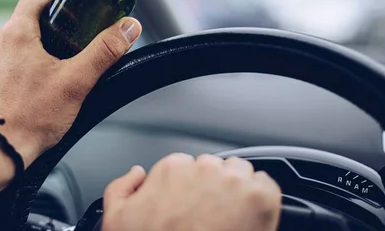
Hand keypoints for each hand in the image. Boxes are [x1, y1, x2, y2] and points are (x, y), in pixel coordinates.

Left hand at [0, 0, 141, 166]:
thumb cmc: (32, 117)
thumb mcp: (77, 81)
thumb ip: (105, 51)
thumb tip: (127, 28)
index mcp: (16, 34)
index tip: (70, 13)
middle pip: (24, 23)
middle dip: (47, 32)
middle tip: (68, 49)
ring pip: (11, 47)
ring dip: (29, 54)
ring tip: (50, 75)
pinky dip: (14, 75)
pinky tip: (29, 93)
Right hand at [103, 154, 281, 230]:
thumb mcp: (116, 219)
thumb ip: (120, 188)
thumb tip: (137, 173)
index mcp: (172, 169)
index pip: (187, 165)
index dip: (190, 187)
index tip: (191, 205)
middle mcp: (204, 169)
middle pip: (216, 167)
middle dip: (214, 186)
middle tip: (211, 214)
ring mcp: (235, 182)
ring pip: (242, 173)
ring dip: (239, 190)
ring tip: (232, 216)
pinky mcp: (261, 199)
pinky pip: (267, 186)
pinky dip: (262, 199)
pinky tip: (251, 218)